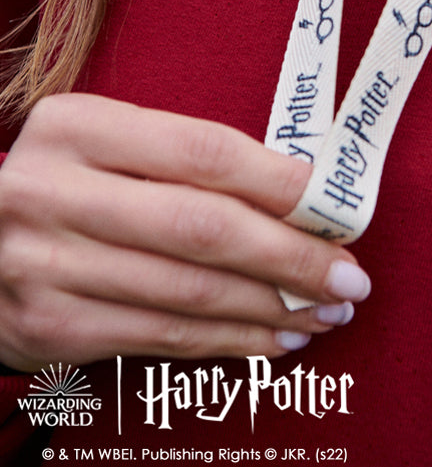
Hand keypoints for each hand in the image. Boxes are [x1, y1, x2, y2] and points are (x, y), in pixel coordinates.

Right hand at [0, 93, 370, 370]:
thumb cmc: (68, 183)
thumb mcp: (106, 144)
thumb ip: (183, 159)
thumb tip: (300, 196)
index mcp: (78, 126)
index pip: (201, 151)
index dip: (279, 181)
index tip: (335, 205)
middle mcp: (54, 191)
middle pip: (201, 228)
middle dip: (290, 257)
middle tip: (351, 275)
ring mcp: (45, 264)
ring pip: (188, 291)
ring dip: (272, 307)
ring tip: (327, 310)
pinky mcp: (49, 328)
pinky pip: (161, 336)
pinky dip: (230, 341)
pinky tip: (275, 336)